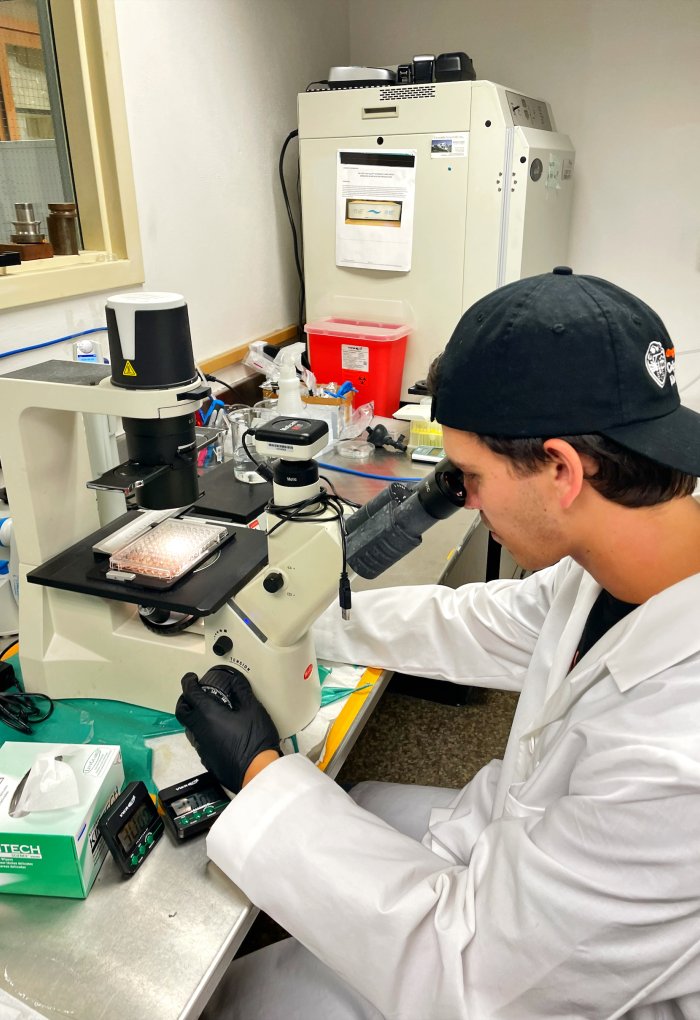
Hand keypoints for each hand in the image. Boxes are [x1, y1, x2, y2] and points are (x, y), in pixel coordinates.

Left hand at [175, 668, 279, 792]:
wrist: (256, 772)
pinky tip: (216, 732)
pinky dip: (202, 731)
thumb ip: (242, 692)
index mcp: (208, 714)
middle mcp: (200, 729)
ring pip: (189, 727)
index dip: (188, 682)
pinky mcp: (207, 758)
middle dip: (184, 700)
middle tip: (194, 694)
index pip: (189, 693)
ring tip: (206, 712)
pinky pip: (199, 741)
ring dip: (193, 717)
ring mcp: (201, 746)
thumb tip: (235, 681)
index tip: (191, 678)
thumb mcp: (253, 709)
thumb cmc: (255, 740)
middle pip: (181, 711)